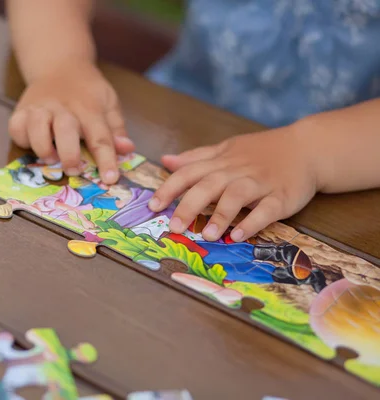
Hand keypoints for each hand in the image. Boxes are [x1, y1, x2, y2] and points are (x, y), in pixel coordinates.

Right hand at [8, 62, 134, 183]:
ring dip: (43, 147)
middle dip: (69, 154)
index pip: (100, 136)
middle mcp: (63, 107)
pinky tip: (33, 144)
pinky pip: (16, 127)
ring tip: (51, 159)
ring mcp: (40, 108)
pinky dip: (22, 139)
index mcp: (89, 108)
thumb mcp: (108, 103)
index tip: (111, 179)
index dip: (106, 159)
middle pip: (66, 130)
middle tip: (74, 170)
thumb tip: (127, 149)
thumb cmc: (87, 92)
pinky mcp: (21, 110)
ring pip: (36, 127)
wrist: (59, 65)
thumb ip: (116, 129)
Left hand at [148, 126, 318, 241]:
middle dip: (189, 205)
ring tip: (206, 235)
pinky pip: (266, 209)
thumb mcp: (226, 149)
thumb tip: (166, 161)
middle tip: (173, 227)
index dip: (169, 188)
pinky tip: (238, 236)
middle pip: (208, 185)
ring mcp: (260, 183)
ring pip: (236, 196)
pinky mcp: (282, 196)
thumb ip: (196, 157)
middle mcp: (237, 171)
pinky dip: (252, 222)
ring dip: (220, 215)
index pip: (189, 172)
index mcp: (221, 161)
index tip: (152, 206)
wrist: (308, 147)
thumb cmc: (261, 151)